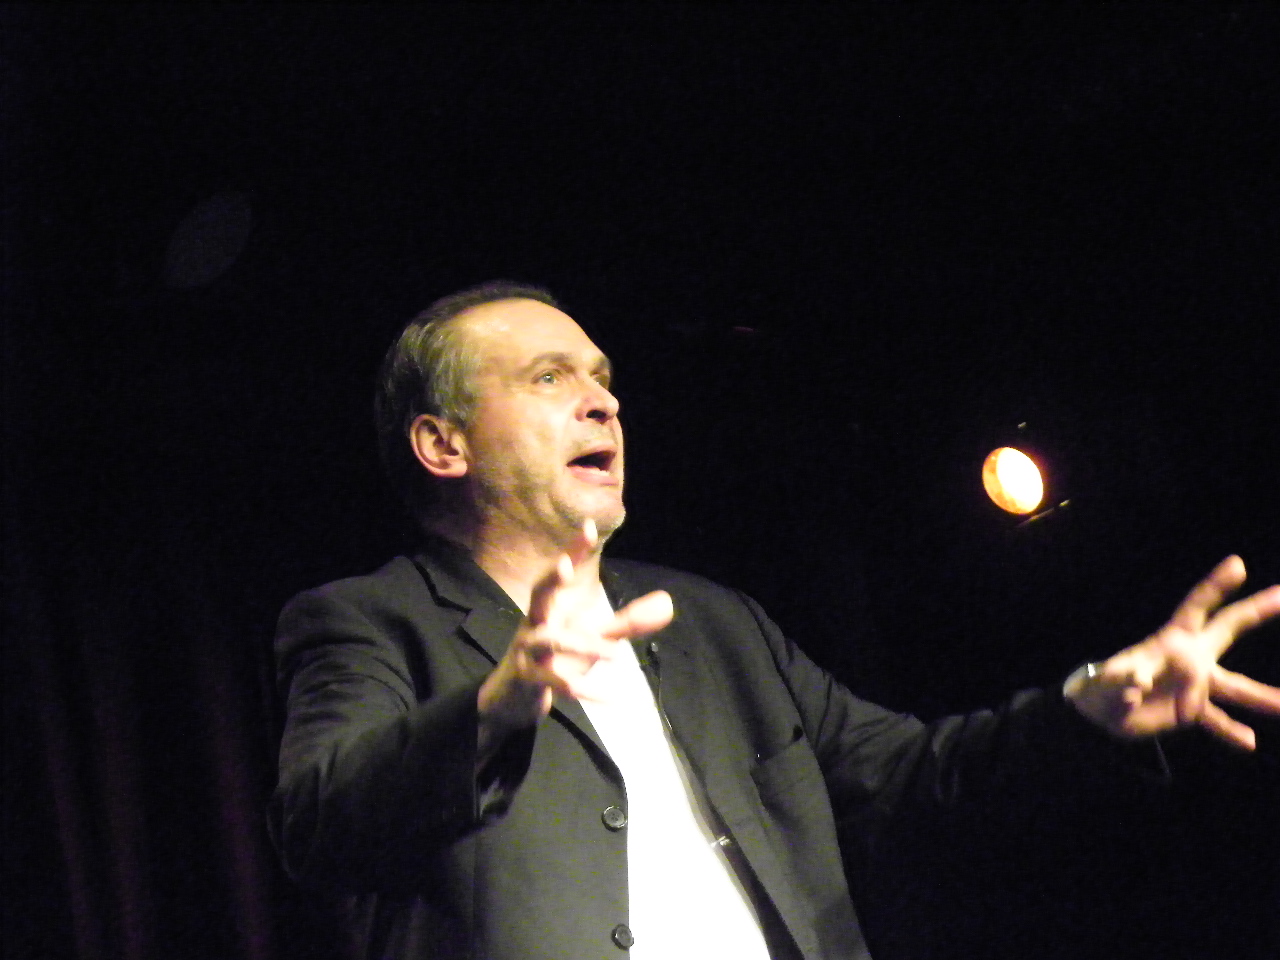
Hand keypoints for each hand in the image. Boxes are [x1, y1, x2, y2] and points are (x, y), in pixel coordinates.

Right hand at [477, 520, 673, 742]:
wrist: (513, 698)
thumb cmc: (555, 658)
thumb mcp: (593, 638)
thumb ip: (628, 621)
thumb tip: (668, 602)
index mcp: (552, 605)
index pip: (562, 571)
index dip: (574, 549)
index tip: (589, 526)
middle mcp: (536, 620)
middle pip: (538, 592)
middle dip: (552, 578)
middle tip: (568, 566)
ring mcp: (527, 649)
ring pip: (549, 640)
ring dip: (582, 645)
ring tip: (616, 654)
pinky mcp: (527, 678)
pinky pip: (554, 681)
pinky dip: (582, 688)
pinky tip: (611, 697)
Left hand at [1067, 556, 1279, 749]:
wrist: (1101, 714)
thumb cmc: (1101, 687)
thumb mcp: (1106, 680)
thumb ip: (1121, 679)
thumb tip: (1136, 684)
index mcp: (1170, 640)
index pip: (1196, 606)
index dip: (1215, 586)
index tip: (1237, 564)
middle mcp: (1190, 657)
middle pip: (1228, 628)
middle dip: (1256, 610)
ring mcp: (1194, 684)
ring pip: (1236, 687)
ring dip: (1263, 697)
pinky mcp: (1191, 710)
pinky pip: (1217, 721)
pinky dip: (1231, 731)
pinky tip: (1249, 742)